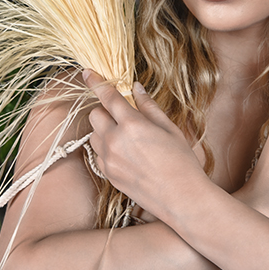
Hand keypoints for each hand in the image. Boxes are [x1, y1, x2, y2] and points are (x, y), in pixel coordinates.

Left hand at [84, 70, 206, 219]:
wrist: (181, 197)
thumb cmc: (181, 161)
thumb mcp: (170, 128)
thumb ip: (149, 106)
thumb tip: (136, 88)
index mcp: (132, 125)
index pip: (107, 97)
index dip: (96, 82)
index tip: (87, 72)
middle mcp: (115, 141)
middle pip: (95, 115)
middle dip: (105, 110)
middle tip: (124, 115)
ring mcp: (109, 160)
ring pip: (93, 134)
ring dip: (104, 129)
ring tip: (126, 136)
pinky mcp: (108, 174)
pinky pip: (97, 153)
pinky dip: (106, 148)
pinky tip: (126, 153)